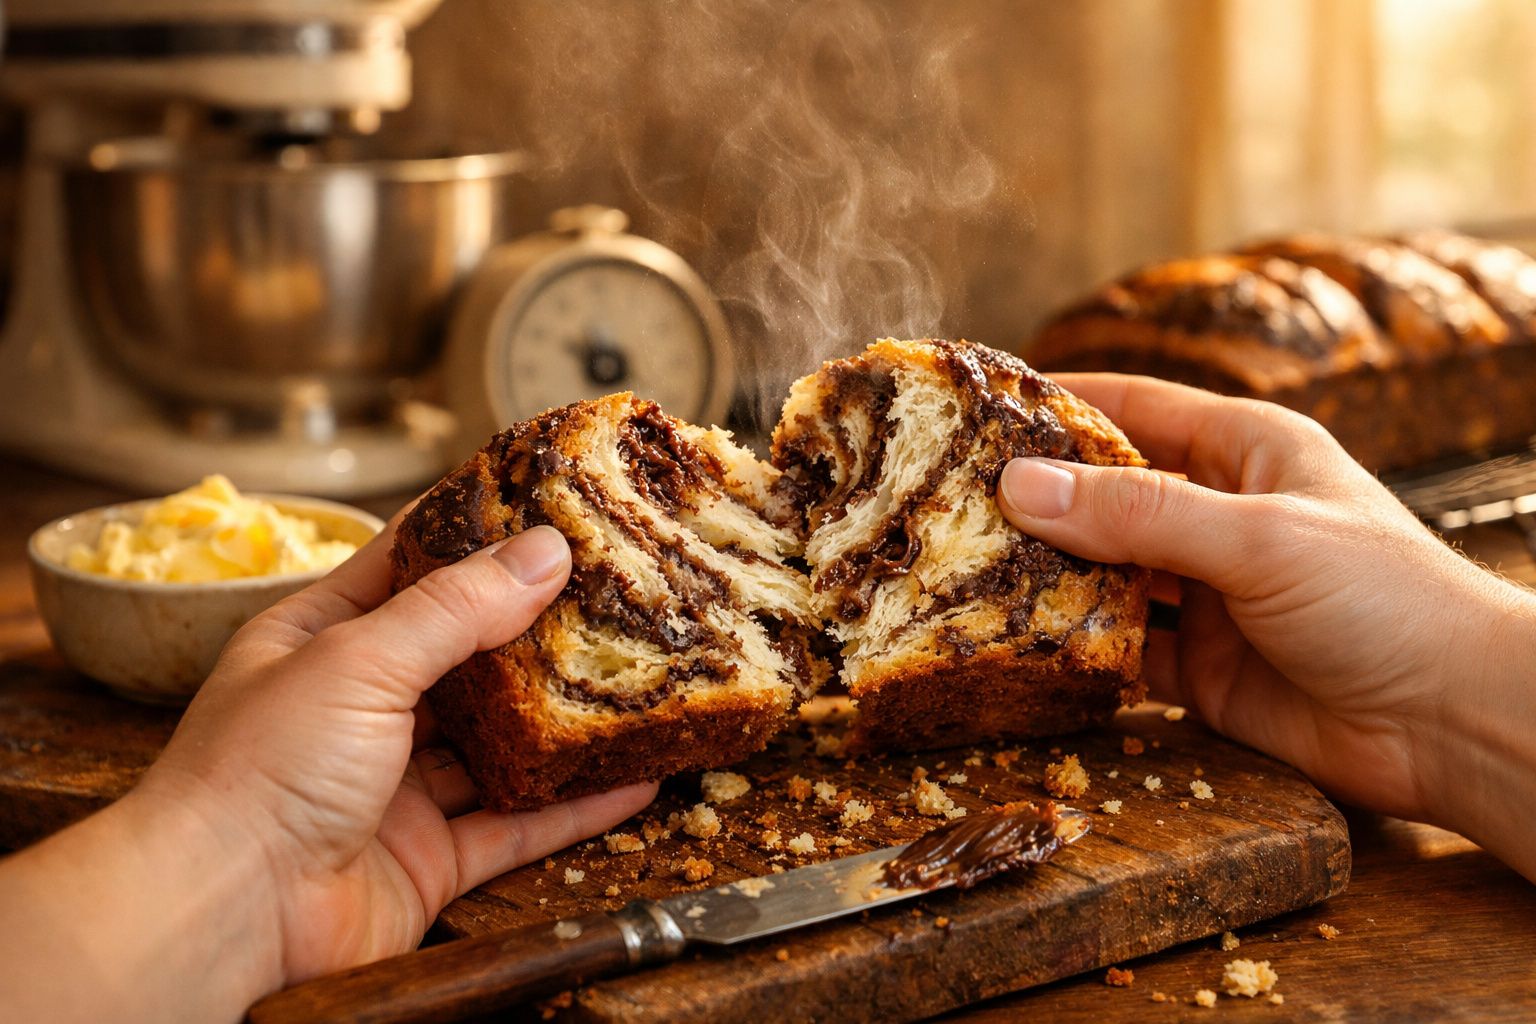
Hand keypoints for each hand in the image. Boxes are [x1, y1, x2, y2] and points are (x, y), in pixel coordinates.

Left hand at [0, 519, 656, 1022]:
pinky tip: (630, 782)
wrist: (224, 919)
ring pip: (496, 744)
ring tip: (632, 680)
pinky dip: (574, 808)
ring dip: (559, 720)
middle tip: (609, 593)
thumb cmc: (257, 773)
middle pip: (463, 658)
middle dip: (533, 630)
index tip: (543, 506)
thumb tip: (543, 552)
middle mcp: (357, 710)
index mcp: (319, 642)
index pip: (405, 569)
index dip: (472, 536)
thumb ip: (457, 608)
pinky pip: (517, 825)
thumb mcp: (358, 659)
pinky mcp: (428, 858)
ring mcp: (395, 787)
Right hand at [996, 374, 1535, 876]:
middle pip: (1105, 492)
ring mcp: (1204, 593)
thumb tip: (1022, 485)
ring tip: (960, 567)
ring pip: (1101, 572)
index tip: (979, 404)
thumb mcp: (1257, 537)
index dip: (1057, 402)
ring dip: (1044, 574)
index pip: (1133, 407)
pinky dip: (1070, 646)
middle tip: (947, 499)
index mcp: (1244, 450)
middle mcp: (1217, 514)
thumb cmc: (1386, 600)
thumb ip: (1139, 512)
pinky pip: (1115, 646)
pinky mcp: (1195, 666)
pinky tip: (1016, 643)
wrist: (1452, 723)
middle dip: (1035, 496)